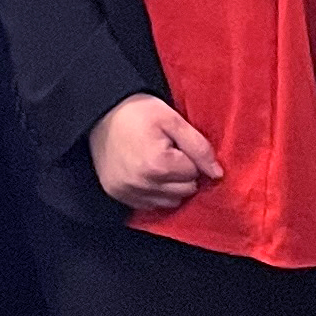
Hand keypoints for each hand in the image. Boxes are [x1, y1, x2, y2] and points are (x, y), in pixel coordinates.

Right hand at [87, 94, 222, 212]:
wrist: (98, 111)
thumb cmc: (137, 111)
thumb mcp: (172, 120)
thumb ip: (199, 147)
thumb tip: (217, 174)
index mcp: (158, 164)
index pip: (194, 173)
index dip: (188, 157)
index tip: (174, 143)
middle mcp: (142, 183)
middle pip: (184, 191)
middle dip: (182, 173)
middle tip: (167, 152)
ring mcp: (127, 191)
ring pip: (169, 201)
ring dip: (169, 185)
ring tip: (157, 163)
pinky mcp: (117, 194)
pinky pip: (149, 205)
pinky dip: (152, 192)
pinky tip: (145, 172)